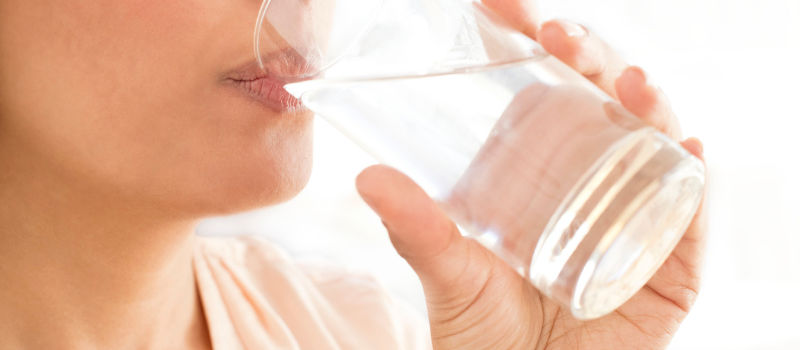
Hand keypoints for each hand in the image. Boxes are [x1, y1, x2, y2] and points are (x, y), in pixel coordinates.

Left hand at [356, 3, 708, 348]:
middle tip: (557, 35)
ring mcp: (634, 219)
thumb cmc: (486, 336)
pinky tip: (685, 146)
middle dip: (589, 62)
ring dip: (647, 105)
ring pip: (652, 147)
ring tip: (627, 79)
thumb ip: (417, 228)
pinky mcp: (668, 267)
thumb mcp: (449, 273)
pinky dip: (692, 180)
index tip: (506, 10)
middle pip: (603, 108)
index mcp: (544, 176)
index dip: (537, 50)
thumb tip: (367, 177)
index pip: (548, 96)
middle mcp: (594, 186)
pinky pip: (689, 217)